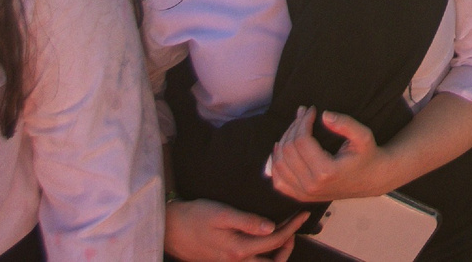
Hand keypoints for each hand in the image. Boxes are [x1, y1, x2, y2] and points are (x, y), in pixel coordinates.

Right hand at [164, 200, 308, 261]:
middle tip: (295, 227)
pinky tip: (262, 239)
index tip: (302, 214)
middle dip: (288, 246)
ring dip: (276, 253)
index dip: (292, 228)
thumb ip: (247, 222)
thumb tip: (272, 228)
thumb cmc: (194, 217)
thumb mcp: (221, 214)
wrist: (169, 228)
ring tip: (283, 235)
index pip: (275, 241)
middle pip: (272, 261)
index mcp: (238, 250)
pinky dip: (262, 254)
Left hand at [266, 107, 386, 203]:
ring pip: (279, 163)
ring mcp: (303, 194)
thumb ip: (346, 124)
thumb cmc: (367, 155)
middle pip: (288, 150)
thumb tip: (324, 115)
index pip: (301, 141)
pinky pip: (278, 180)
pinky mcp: (300, 196)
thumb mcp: (363, 136)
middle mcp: (311, 186)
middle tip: (303, 113)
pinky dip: (276, 163)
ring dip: (284, 140)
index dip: (303, 121)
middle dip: (294, 127)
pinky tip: (281, 148)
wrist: (371, 179)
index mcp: (325, 172)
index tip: (311, 109)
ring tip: (295, 126)